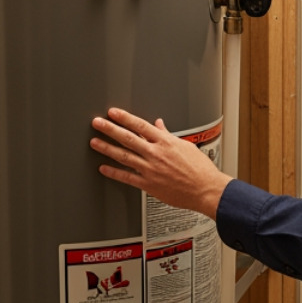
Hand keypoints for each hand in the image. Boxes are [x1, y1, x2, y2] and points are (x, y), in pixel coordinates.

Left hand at [91, 108, 230, 218]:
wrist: (206, 189)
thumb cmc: (200, 169)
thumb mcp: (185, 146)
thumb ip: (168, 135)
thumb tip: (159, 126)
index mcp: (165, 142)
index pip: (140, 125)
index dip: (125, 118)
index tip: (113, 113)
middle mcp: (156, 154)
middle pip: (128, 138)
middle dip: (110, 129)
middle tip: (97, 123)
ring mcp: (151, 169)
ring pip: (124, 156)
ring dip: (107, 148)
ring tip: (95, 142)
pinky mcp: (149, 184)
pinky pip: (127, 177)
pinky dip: (114, 173)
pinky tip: (104, 168)